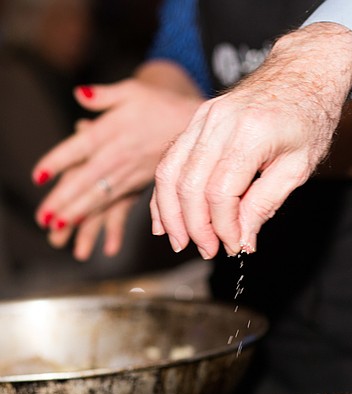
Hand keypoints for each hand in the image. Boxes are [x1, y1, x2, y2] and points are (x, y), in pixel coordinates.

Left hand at [32, 64, 202, 259]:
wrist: (195, 124)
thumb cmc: (162, 105)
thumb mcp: (132, 91)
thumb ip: (103, 95)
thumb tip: (79, 95)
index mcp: (113, 130)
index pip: (79, 148)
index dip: (58, 162)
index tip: (39, 177)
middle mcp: (120, 155)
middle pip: (87, 179)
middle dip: (64, 200)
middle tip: (44, 217)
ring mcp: (132, 172)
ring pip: (102, 195)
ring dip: (79, 212)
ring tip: (59, 226)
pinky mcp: (142, 183)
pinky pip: (119, 202)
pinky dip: (103, 216)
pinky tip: (89, 225)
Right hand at [151, 22, 351, 258]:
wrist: (305, 72)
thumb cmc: (310, 117)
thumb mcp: (299, 167)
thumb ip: (266, 203)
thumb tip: (242, 239)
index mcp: (251, 133)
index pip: (221, 192)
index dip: (224, 227)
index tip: (235, 247)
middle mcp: (220, 121)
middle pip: (189, 184)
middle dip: (194, 226)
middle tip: (207, 250)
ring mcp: (203, 116)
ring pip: (170, 171)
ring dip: (172, 212)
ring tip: (182, 241)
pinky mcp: (197, 118)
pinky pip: (171, 158)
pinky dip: (165, 190)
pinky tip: (166, 217)